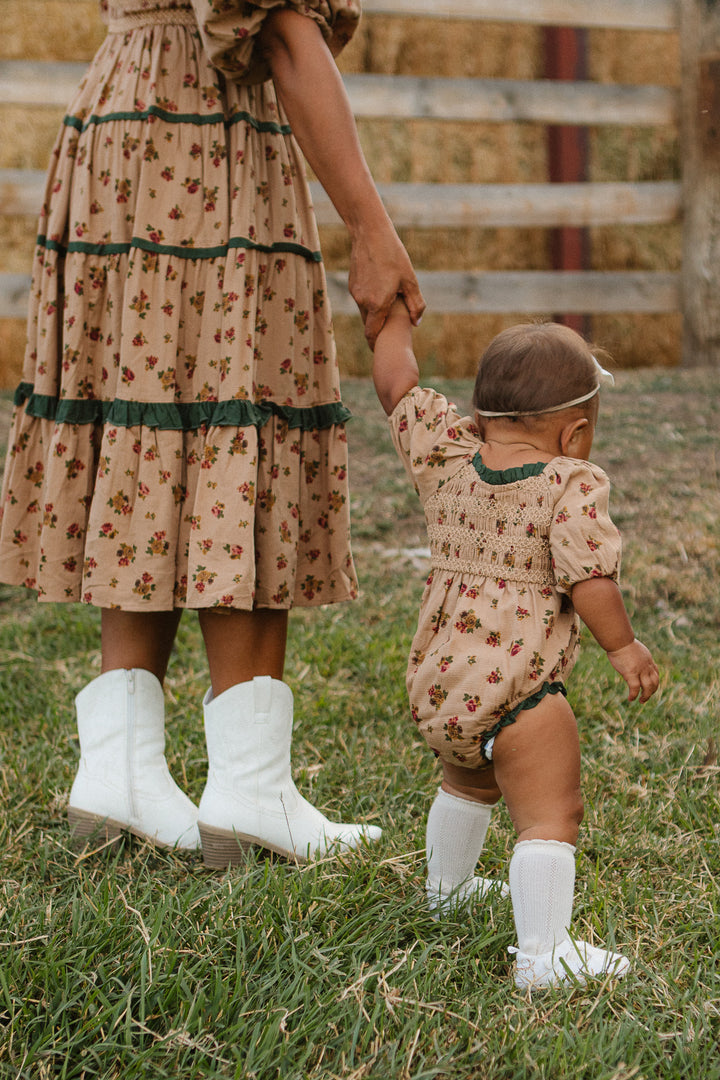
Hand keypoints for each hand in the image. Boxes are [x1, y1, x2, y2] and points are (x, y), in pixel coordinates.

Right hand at [349, 226, 424, 348]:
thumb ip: (415, 305)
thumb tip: (416, 323)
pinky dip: (370, 300)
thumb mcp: (410, 280)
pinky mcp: (352, 285)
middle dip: (378, 329)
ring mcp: (355, 293)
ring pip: (365, 311)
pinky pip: (361, 299)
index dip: (376, 344)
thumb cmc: (394, 256)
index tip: (380, 351)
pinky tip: (380, 287)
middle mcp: (363, 302)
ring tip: (389, 303)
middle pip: (369, 324)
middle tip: (390, 330)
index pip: (373, 334)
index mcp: (377, 304)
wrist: (370, 234)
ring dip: (375, 313)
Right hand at [606, 639, 658, 702]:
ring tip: (641, 701)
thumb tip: (628, 657)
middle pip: (655, 682)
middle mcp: (647, 666)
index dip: (654, 681)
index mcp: (648, 659)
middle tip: (646, 697)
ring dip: (646, 696)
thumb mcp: (633, 648)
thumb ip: (634, 655)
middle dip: (652, 691)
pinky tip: (630, 699)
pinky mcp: (631, 673)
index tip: (650, 686)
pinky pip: (635, 688)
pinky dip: (634, 695)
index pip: (655, 672)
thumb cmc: (621, 641)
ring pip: (648, 687)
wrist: (619, 639)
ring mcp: (640, 670)